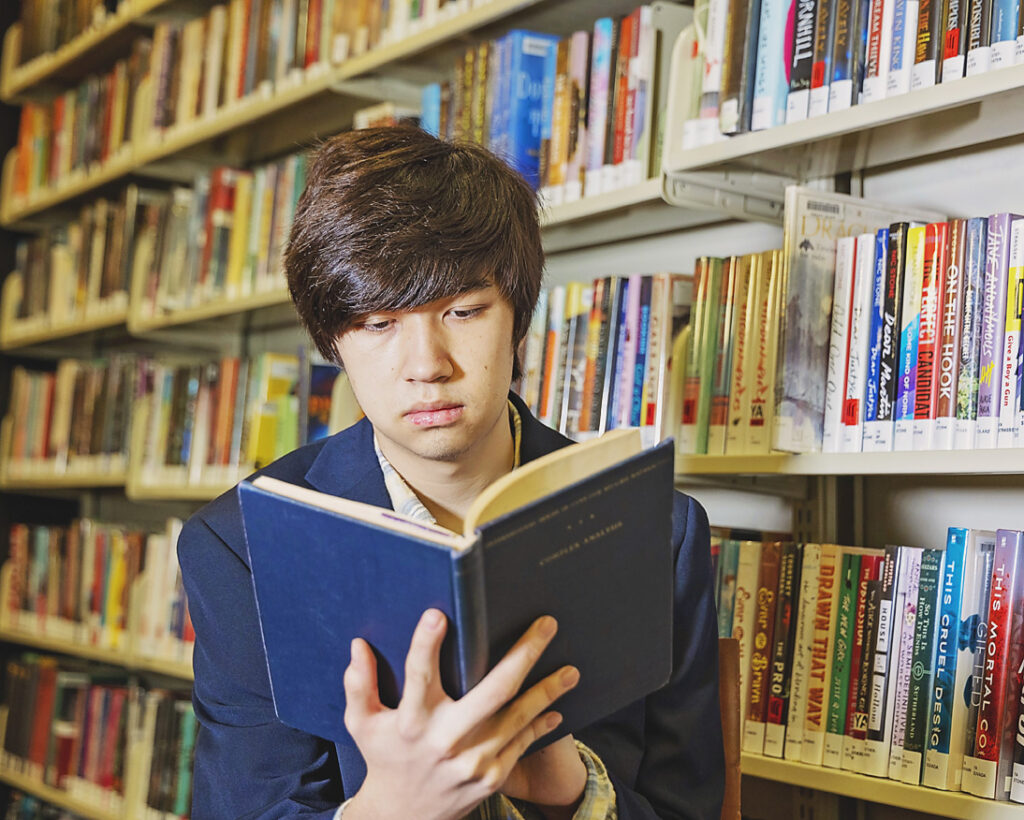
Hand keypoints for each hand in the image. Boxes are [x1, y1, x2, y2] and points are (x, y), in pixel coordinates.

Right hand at [342, 609, 579, 819]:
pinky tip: (558, 707)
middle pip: (490, 691)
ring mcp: (472, 762)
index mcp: (411, 721)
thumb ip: (359, 685)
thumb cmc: (384, 758)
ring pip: (517, 717)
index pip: (419, 676)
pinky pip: (520, 744)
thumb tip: (358, 645)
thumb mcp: (363, 724)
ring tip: (571, 669)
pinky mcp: (490, 778)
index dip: (426, 645)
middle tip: (546, 625)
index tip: (438, 615)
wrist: (403, 818)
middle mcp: (445, 741)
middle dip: (522, 655)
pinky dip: (540, 725)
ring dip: (548, 690)